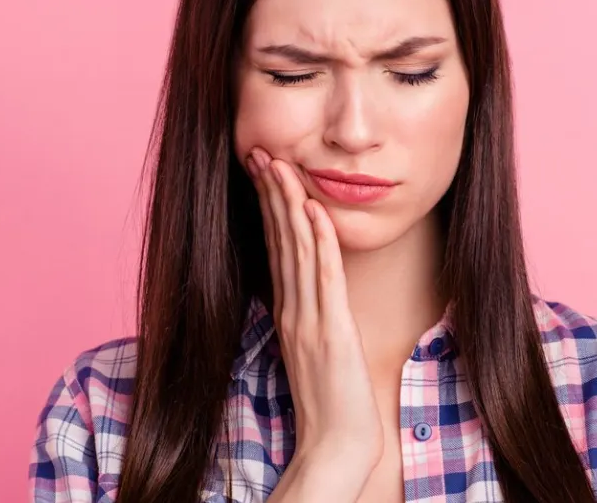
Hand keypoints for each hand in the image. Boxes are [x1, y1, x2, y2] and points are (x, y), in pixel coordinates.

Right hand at [245, 148, 382, 498]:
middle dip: (271, 194)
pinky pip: (323, 278)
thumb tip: (307, 293)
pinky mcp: (330, 331)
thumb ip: (308, 319)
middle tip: (260, 153)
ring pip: (296, 250)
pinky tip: (314, 210)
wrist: (336, 445)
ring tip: (281, 166)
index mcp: (288, 312)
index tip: (263, 173)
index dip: (268, 208)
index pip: (276, 248)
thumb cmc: (331, 403)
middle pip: (279, 241)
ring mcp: (308, 320)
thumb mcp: (315, 351)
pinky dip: (318, 241)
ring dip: (289, 205)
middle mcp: (292, 310)